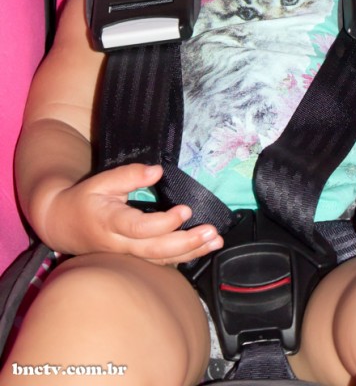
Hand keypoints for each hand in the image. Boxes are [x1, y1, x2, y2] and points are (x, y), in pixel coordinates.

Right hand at [41, 163, 222, 264]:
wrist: (62, 225)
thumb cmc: (85, 200)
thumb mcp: (102, 181)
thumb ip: (129, 175)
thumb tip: (158, 171)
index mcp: (110, 222)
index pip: (139, 228)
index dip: (164, 222)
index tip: (186, 209)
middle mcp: (120, 244)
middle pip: (155, 251)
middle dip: (186, 243)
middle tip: (211, 233)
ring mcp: (127, 256)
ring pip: (161, 261)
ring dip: (191, 252)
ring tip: (215, 241)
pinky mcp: (134, 259)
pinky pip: (160, 262)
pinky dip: (183, 257)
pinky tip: (202, 248)